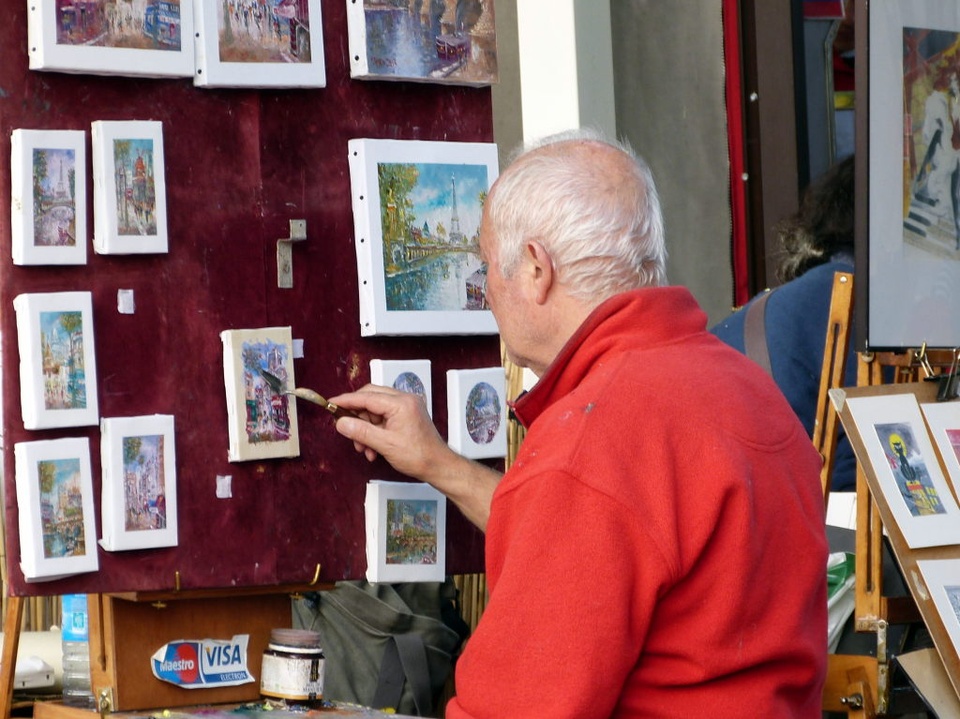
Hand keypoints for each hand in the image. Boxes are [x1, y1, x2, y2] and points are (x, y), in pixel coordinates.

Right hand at [329, 384, 450, 479]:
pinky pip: (383, 418)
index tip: (331, 403)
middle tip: (346, 429)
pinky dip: (375, 431)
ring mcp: (406, 407)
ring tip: (363, 448)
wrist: (438, 466)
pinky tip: (372, 448)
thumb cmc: (419, 455)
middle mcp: (405, 400)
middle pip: (370, 400)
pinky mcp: (406, 415)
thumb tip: (341, 423)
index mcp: (401, 403)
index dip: (346, 401)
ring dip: (365, 429)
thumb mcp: (385, 444)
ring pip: (375, 411)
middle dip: (357, 417)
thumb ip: (361, 432)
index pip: (367, 396)